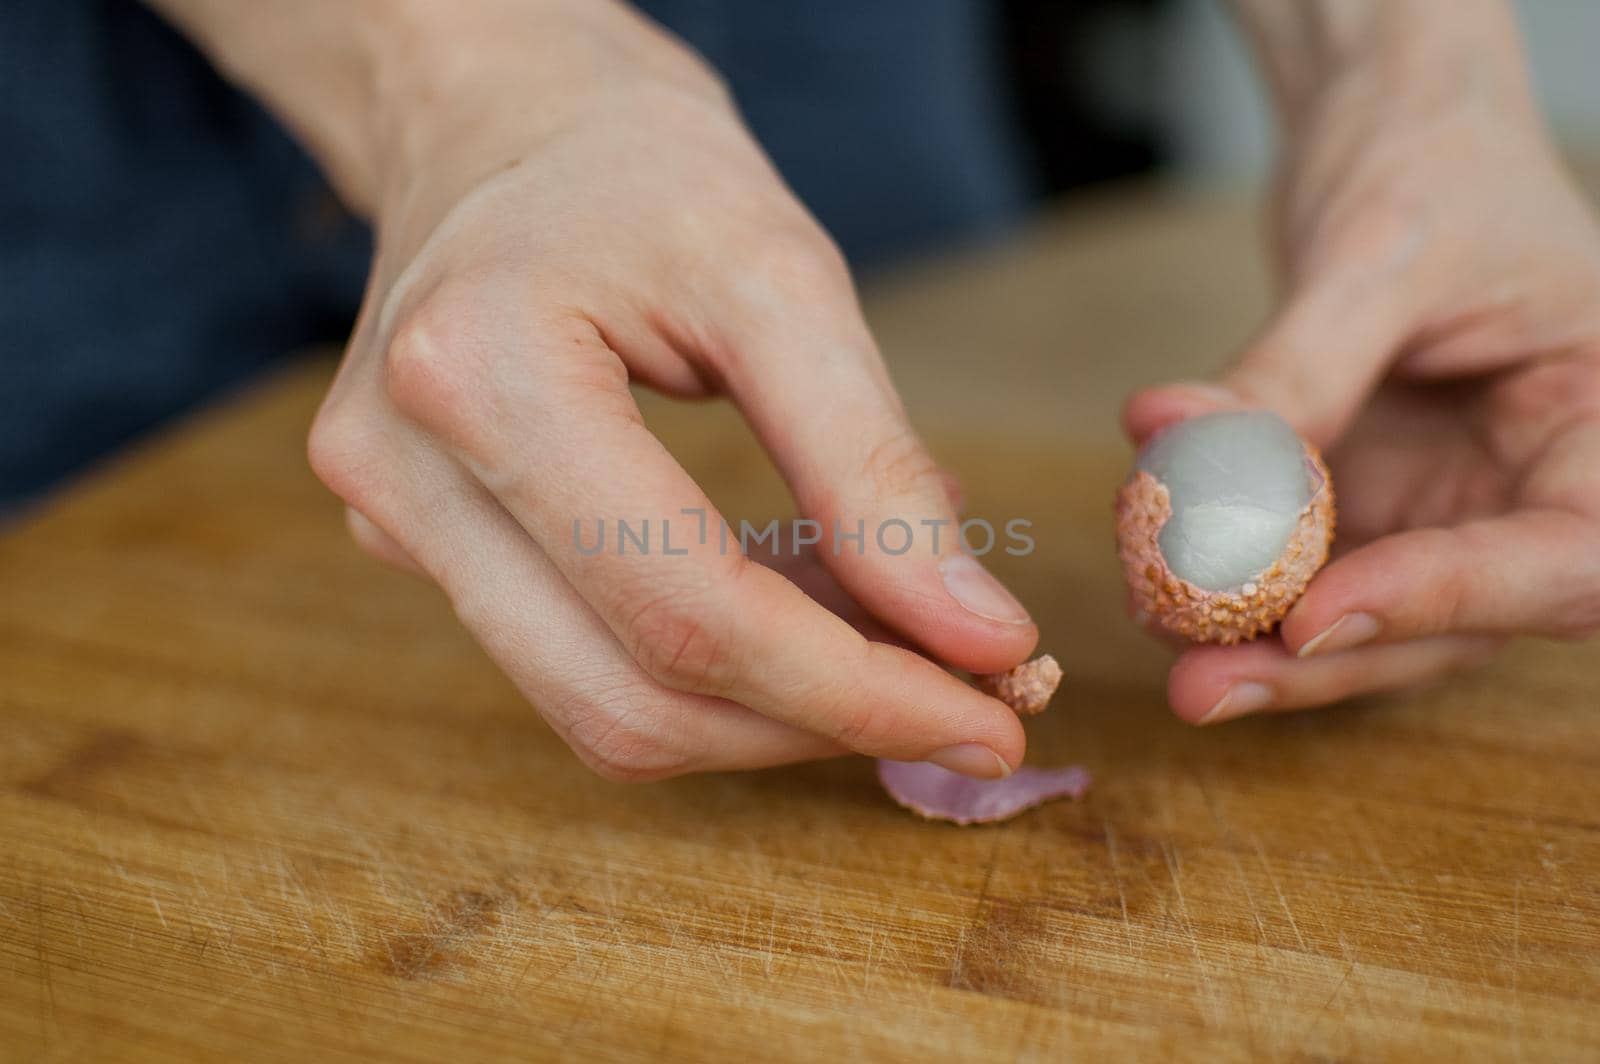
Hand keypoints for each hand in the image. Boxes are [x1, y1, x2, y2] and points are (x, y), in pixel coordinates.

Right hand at [305, 3, 1037, 778]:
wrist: (498, 114)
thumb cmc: (633, 164)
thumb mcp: (778, 278)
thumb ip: (872, 465)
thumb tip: (974, 633)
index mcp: (479, 380)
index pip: (687, 614)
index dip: (854, 691)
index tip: (993, 711)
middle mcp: (404, 476)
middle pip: (633, 702)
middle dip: (818, 722)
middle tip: (964, 696)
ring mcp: (394, 521)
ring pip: (603, 709)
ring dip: (768, 705)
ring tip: (885, 630)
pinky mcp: (420, 543)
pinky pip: (580, 660)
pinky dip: (709, 662)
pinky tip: (797, 599)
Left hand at [1125, 55, 1599, 722]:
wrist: (1393, 133)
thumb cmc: (1429, 166)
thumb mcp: (1376, 253)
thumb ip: (1300, 366)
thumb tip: (1185, 451)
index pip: (1565, 561)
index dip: (1443, 601)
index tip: (1314, 617)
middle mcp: (1529, 494)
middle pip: (1446, 622)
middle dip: (1316, 662)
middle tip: (1198, 684)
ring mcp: (1439, 512)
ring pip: (1357, 614)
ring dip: (1249, 636)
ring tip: (1150, 621)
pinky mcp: (1357, 507)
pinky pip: (1289, 562)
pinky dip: (1217, 572)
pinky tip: (1143, 562)